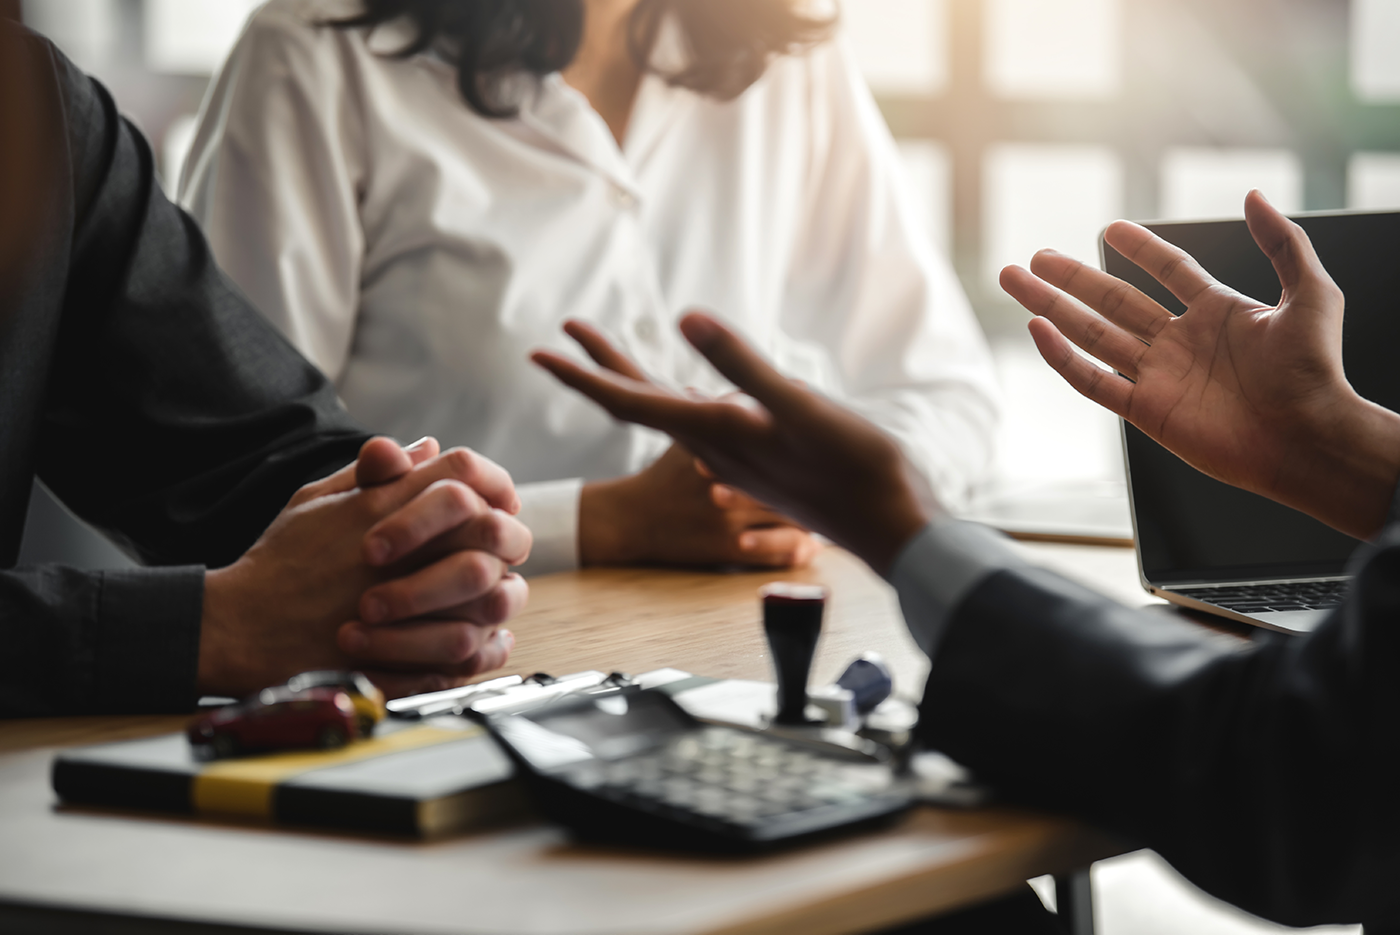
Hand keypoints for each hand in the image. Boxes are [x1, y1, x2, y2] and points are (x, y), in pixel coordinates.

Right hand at [199, 439, 531, 698]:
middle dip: (506, 540)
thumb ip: (374, 472)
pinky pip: (468, 652)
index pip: (463, 473)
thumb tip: (429, 448)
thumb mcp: (316, 499)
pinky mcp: (399, 657)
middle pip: (491, 531)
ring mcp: (401, 608)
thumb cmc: (278, 563)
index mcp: (379, 509)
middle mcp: (397, 554)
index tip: (495, 503)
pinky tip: (486, 642)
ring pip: (491, 595)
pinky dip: (486, 648)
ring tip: (497, 599)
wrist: (238, 627)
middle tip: (503, 553)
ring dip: (502, 595)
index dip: (492, 483)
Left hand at [533, 317, 938, 574]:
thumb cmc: (855, 470)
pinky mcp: (762, 461)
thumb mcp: (798, 407)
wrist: (893, 527)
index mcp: (716, 432)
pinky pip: (709, 423)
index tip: (539, 351)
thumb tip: (684, 318)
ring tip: (615, 358)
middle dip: (600, 368)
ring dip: (639, 381)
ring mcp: (738, 458)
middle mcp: (716, 449)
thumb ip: (741, 364)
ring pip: (673, 412)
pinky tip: (697, 394)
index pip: (628, 401)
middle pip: (640, 402)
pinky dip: (689, 399)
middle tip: (565, 334)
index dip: (581, 375)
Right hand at [1000, 190, 1399, 539]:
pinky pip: (1092, 381)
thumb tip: (1255, 197)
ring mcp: (1159, 376)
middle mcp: (1181, 342)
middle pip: (1113, 301)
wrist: (1308, 438)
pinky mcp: (1145, 410)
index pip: (1169, 271)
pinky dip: (1062, 357)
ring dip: (1052, 307)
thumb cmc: (1317, 374)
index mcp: (1218, 313)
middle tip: (1036, 258)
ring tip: (1017, 282)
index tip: (1110, 228)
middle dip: (1071, 278)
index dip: (1140, 249)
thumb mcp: (1313, 294)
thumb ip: (1284, 244)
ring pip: (1092, 334)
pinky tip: (1038, 330)